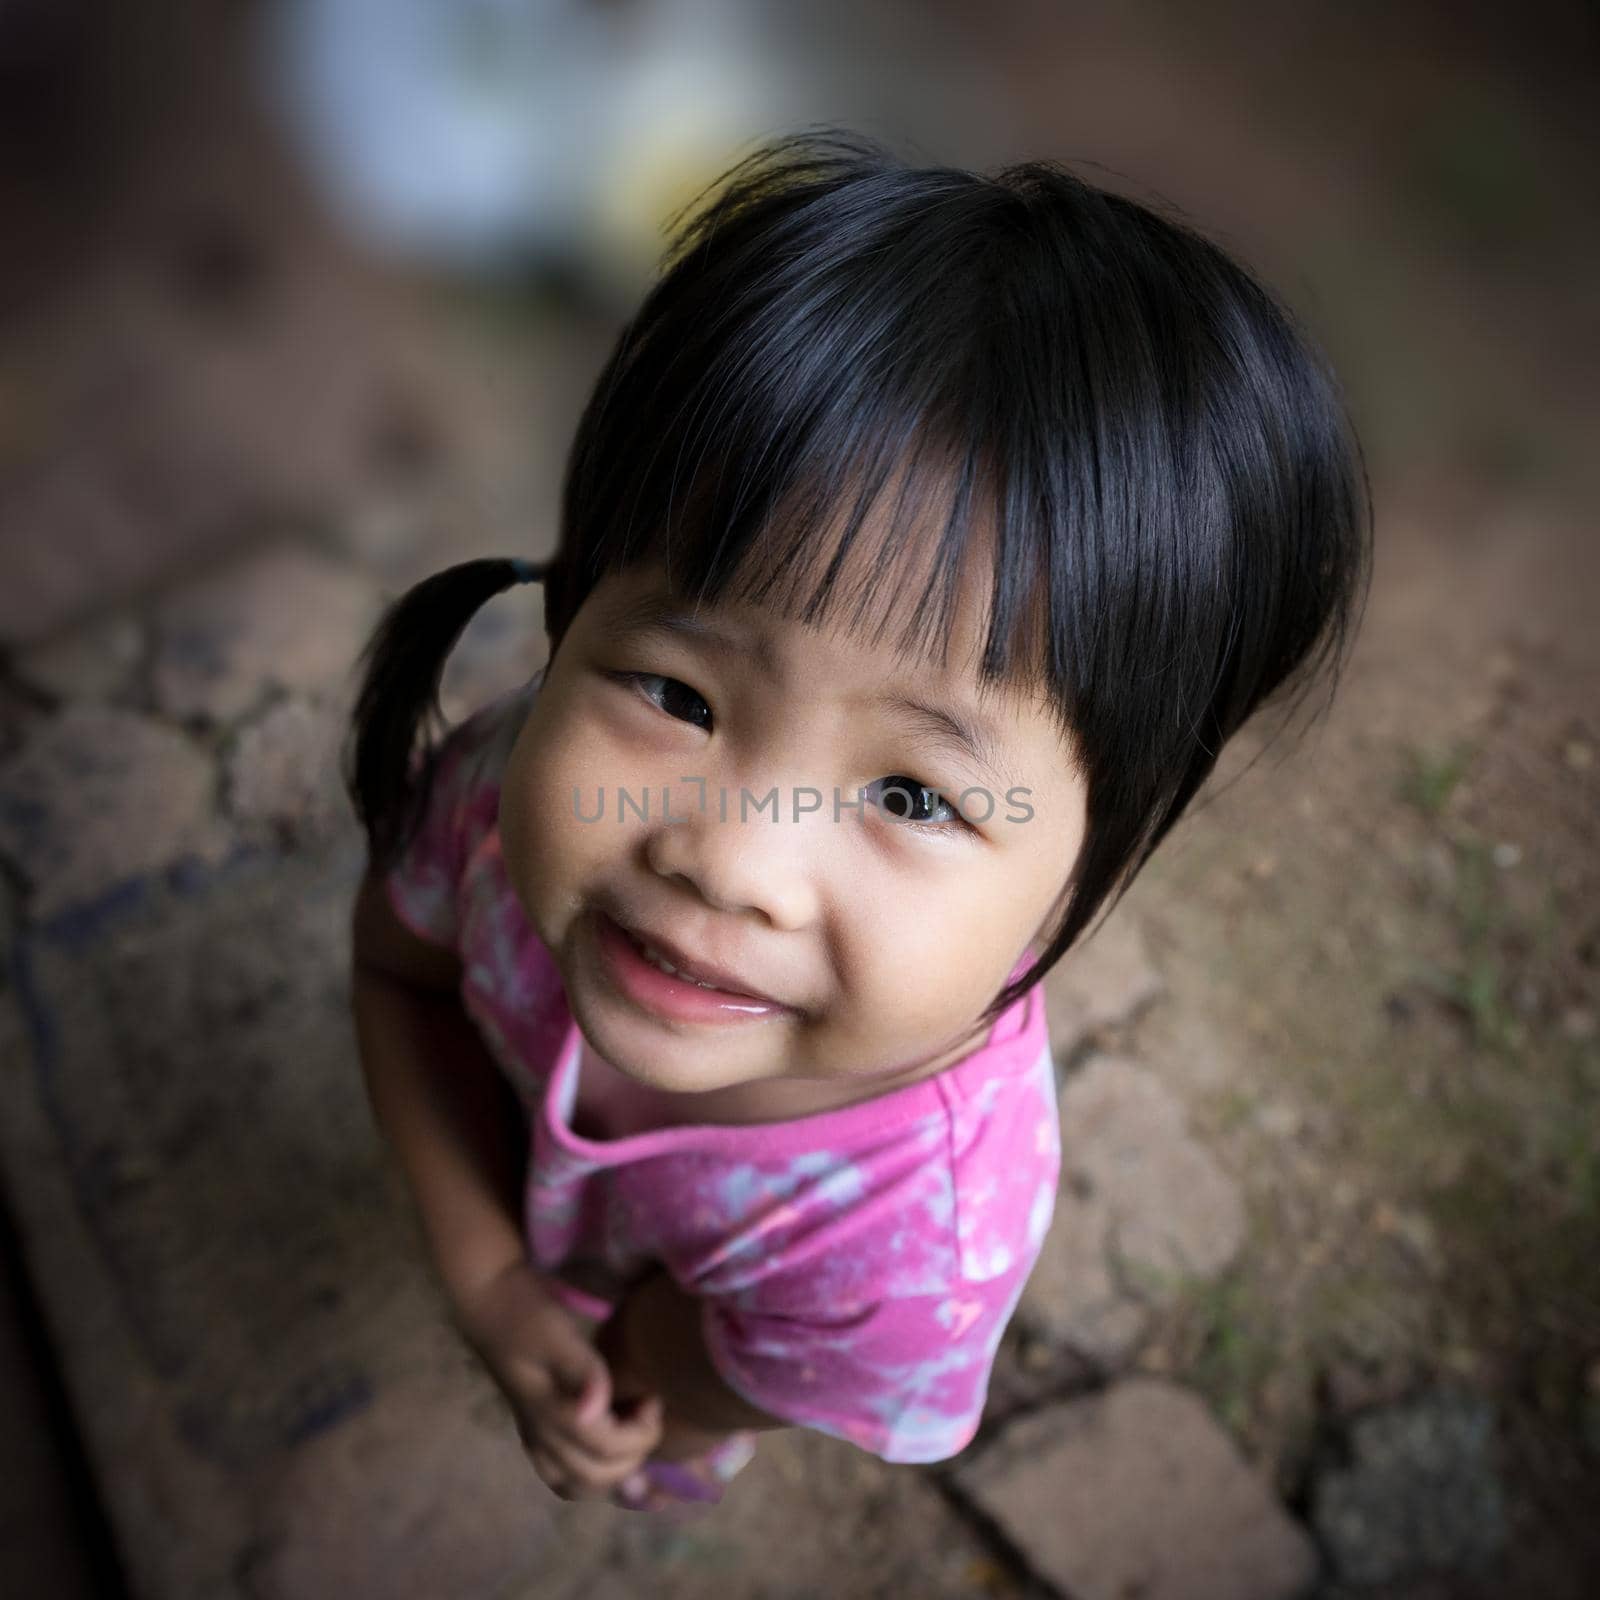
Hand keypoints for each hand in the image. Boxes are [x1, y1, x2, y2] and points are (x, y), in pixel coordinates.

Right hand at [453, 1259, 663, 1500]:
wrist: (490, 1304)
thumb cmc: (526, 1315)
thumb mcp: (558, 1335)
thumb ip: (583, 1372)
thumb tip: (597, 1412)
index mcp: (548, 1414)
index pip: (606, 1450)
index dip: (640, 1432)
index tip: (651, 1397)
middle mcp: (539, 1436)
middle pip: (596, 1477)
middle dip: (633, 1453)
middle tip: (644, 1411)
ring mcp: (533, 1438)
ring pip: (578, 1485)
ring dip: (613, 1468)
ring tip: (628, 1426)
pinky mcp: (534, 1432)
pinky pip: (563, 1475)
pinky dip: (591, 1469)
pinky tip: (605, 1435)